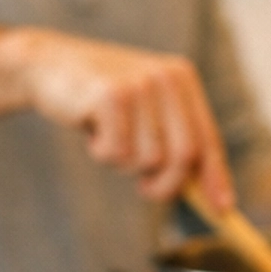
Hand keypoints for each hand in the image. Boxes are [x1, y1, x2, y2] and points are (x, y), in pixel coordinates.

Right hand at [15, 30, 233, 208]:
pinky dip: (102, 152)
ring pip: (148, 159)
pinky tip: (92, 128)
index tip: (223, 208)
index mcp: (181, 79)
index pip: (207, 138)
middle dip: (165, 184)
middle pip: (183, 156)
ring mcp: (139, 85)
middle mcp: (166, 78)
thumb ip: (172, 138)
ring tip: (109, 136)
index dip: (215, 177)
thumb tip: (204, 192)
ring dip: (124, 162)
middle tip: (145, 189)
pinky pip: (116, 152)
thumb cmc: (99, 96)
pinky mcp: (111, 96)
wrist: (48, 63)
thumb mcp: (143, 109)